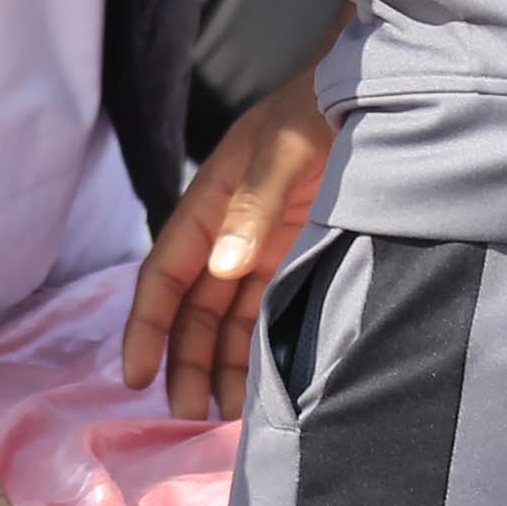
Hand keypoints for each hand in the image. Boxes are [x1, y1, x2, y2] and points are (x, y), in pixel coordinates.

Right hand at [120, 79, 334, 421]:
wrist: (371, 92)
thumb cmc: (319, 109)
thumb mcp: (285, 150)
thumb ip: (253, 207)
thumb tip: (220, 268)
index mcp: (209, 203)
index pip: (164, 273)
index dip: (145, 326)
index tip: (134, 376)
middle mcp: (228, 231)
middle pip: (192, 308)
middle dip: (183, 359)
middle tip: (186, 413)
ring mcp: (261, 246)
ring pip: (226, 317)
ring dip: (219, 362)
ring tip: (223, 412)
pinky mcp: (296, 255)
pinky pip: (264, 310)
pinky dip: (255, 347)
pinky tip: (259, 382)